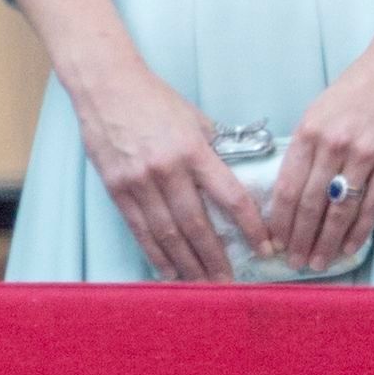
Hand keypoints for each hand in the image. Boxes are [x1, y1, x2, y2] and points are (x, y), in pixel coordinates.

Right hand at [69, 58, 269, 281]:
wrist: (108, 89)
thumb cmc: (157, 101)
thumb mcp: (196, 120)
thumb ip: (213, 150)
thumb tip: (232, 178)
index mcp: (195, 150)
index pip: (231, 196)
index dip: (250, 226)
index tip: (265, 246)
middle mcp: (168, 170)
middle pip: (197, 225)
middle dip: (216, 258)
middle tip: (230, 283)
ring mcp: (140, 183)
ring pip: (168, 234)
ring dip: (187, 264)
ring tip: (202, 285)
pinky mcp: (117, 190)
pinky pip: (140, 230)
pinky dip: (156, 254)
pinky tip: (169, 271)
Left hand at [268, 37, 373, 272]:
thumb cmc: (359, 87)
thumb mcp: (320, 110)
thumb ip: (306, 146)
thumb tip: (293, 190)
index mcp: (309, 131)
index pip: (288, 188)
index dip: (280, 221)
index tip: (276, 242)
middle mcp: (334, 143)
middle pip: (311, 204)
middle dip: (300, 239)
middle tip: (295, 261)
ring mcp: (365, 153)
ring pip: (340, 209)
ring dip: (327, 241)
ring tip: (319, 261)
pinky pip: (373, 204)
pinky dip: (360, 230)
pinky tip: (350, 246)